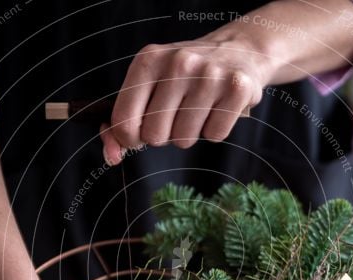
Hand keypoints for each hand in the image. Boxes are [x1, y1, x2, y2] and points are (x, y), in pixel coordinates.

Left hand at [100, 34, 270, 164]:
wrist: (240, 50)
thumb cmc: (186, 76)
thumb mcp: (150, 84)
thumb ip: (124, 120)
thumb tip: (112, 156)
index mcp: (149, 60)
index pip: (124, 121)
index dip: (130, 138)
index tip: (141, 132)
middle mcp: (178, 63)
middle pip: (155, 136)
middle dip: (164, 135)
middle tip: (178, 114)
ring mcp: (210, 75)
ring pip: (185, 139)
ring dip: (191, 134)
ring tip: (200, 108)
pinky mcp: (238, 88)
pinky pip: (215, 136)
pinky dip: (215, 130)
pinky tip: (219, 107)